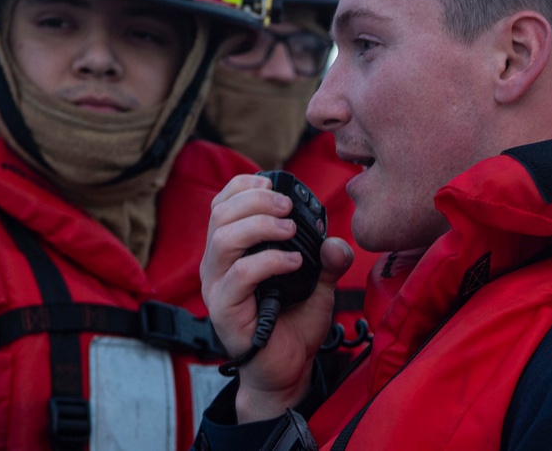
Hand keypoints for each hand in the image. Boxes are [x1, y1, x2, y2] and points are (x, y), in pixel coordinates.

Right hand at [201, 174, 353, 421]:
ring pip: (224, 239)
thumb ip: (327, 259)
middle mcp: (217, 264)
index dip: (242, 186)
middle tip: (288, 206)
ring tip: (291, 230)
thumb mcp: (317, 283)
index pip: (221, 204)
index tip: (270, 182)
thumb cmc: (293, 323)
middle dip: (256, 200)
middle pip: (220, 214)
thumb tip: (335, 242)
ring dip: (260, 226)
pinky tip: (295, 263)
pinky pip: (240, 275)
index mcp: (230, 250)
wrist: (288, 370)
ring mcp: (217, 287)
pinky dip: (270, 261)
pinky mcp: (225, 310)